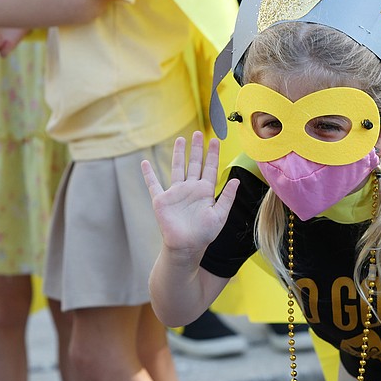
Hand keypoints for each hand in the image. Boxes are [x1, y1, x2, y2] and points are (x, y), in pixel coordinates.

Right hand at [141, 130, 238, 256]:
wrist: (186, 247)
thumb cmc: (204, 234)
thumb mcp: (220, 215)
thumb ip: (227, 197)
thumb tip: (235, 180)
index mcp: (205, 191)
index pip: (210, 168)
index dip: (213, 154)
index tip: (215, 140)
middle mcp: (191, 189)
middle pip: (194, 164)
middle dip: (197, 149)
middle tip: (198, 133)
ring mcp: (176, 193)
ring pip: (177, 168)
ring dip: (178, 154)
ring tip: (180, 139)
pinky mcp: (162, 200)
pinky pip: (153, 184)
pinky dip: (148, 174)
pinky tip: (144, 162)